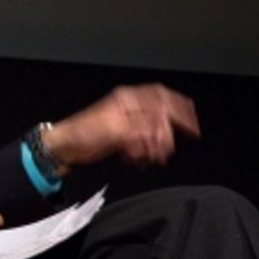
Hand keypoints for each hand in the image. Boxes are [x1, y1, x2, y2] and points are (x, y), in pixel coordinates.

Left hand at [42, 84, 199, 169]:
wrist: (66, 146)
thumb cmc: (84, 131)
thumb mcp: (115, 129)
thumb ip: (141, 130)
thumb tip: (160, 132)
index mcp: (129, 99)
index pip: (162, 99)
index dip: (180, 110)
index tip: (192, 126)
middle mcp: (130, 108)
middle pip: (160, 117)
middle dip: (166, 135)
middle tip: (165, 151)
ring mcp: (127, 122)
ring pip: (152, 132)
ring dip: (155, 146)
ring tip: (151, 158)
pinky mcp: (122, 136)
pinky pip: (142, 142)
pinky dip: (144, 151)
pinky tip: (138, 159)